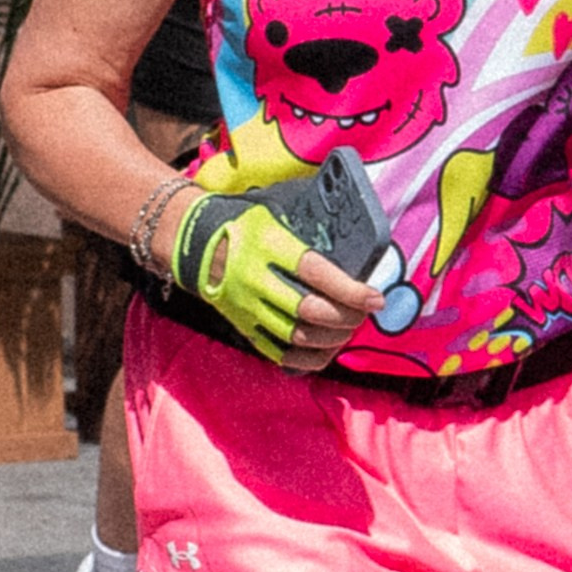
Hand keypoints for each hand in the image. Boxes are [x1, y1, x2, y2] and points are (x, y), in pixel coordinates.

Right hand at [170, 193, 380, 371]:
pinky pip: (279, 354)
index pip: (315, 272)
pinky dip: (307, 359)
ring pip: (297, 336)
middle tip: (364, 313)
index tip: (375, 298)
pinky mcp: (243, 326)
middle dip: (346, 317)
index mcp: (268, 244)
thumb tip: (359, 239)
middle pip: (309, 310)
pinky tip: (326, 351)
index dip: (350, 290)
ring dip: (331, 339)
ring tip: (348, 329)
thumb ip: (311, 228)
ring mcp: (247, 306)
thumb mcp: (275, 213)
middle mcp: (255, 278)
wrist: (196, 245)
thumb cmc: (247, 226)